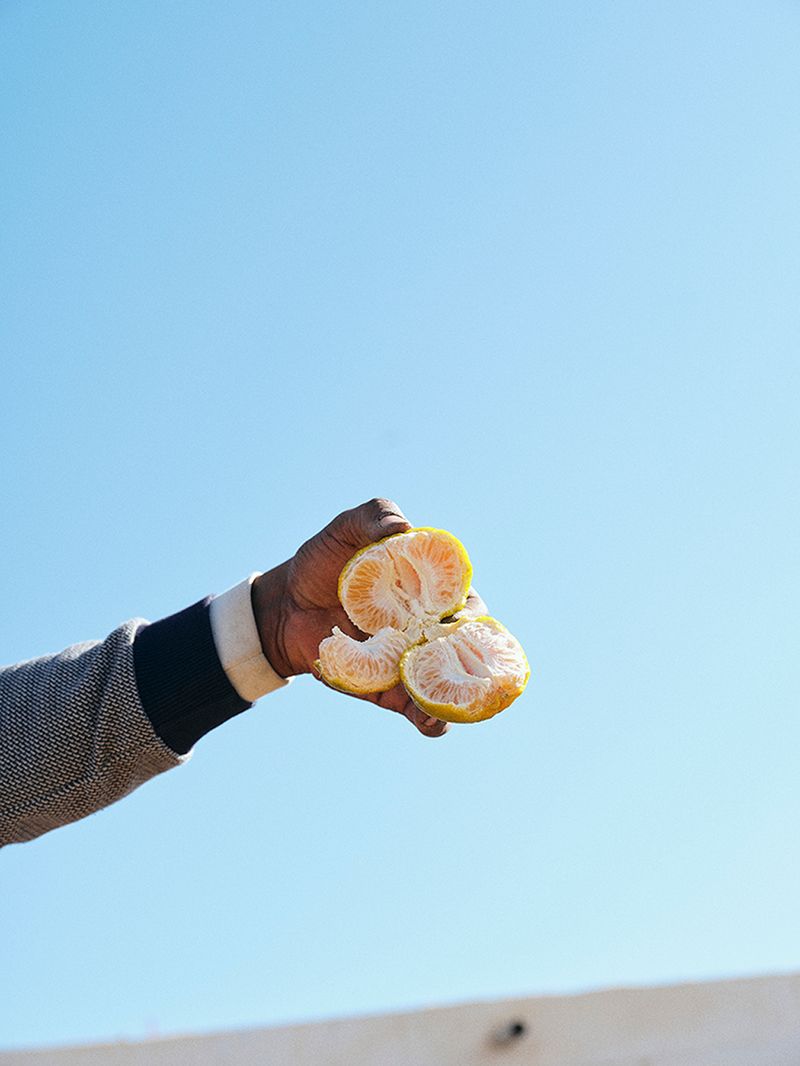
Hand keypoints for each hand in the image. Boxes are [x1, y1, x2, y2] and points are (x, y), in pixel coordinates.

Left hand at [252, 498, 483, 737]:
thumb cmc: (322, 563)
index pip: (465, 601)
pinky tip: (430, 720)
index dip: (473, 610)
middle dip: (475, 658)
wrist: (285, 606)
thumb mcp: (345, 530)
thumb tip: (403, 530)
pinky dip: (430, 720)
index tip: (466, 615)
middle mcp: (426, 629)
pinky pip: (418, 711)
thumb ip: (375, 516)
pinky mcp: (388, 691)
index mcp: (428, 591)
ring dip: (461, 696)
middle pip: (465, 648)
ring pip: (449, 684)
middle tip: (463, 661)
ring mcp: (409, 662)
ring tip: (452, 700)